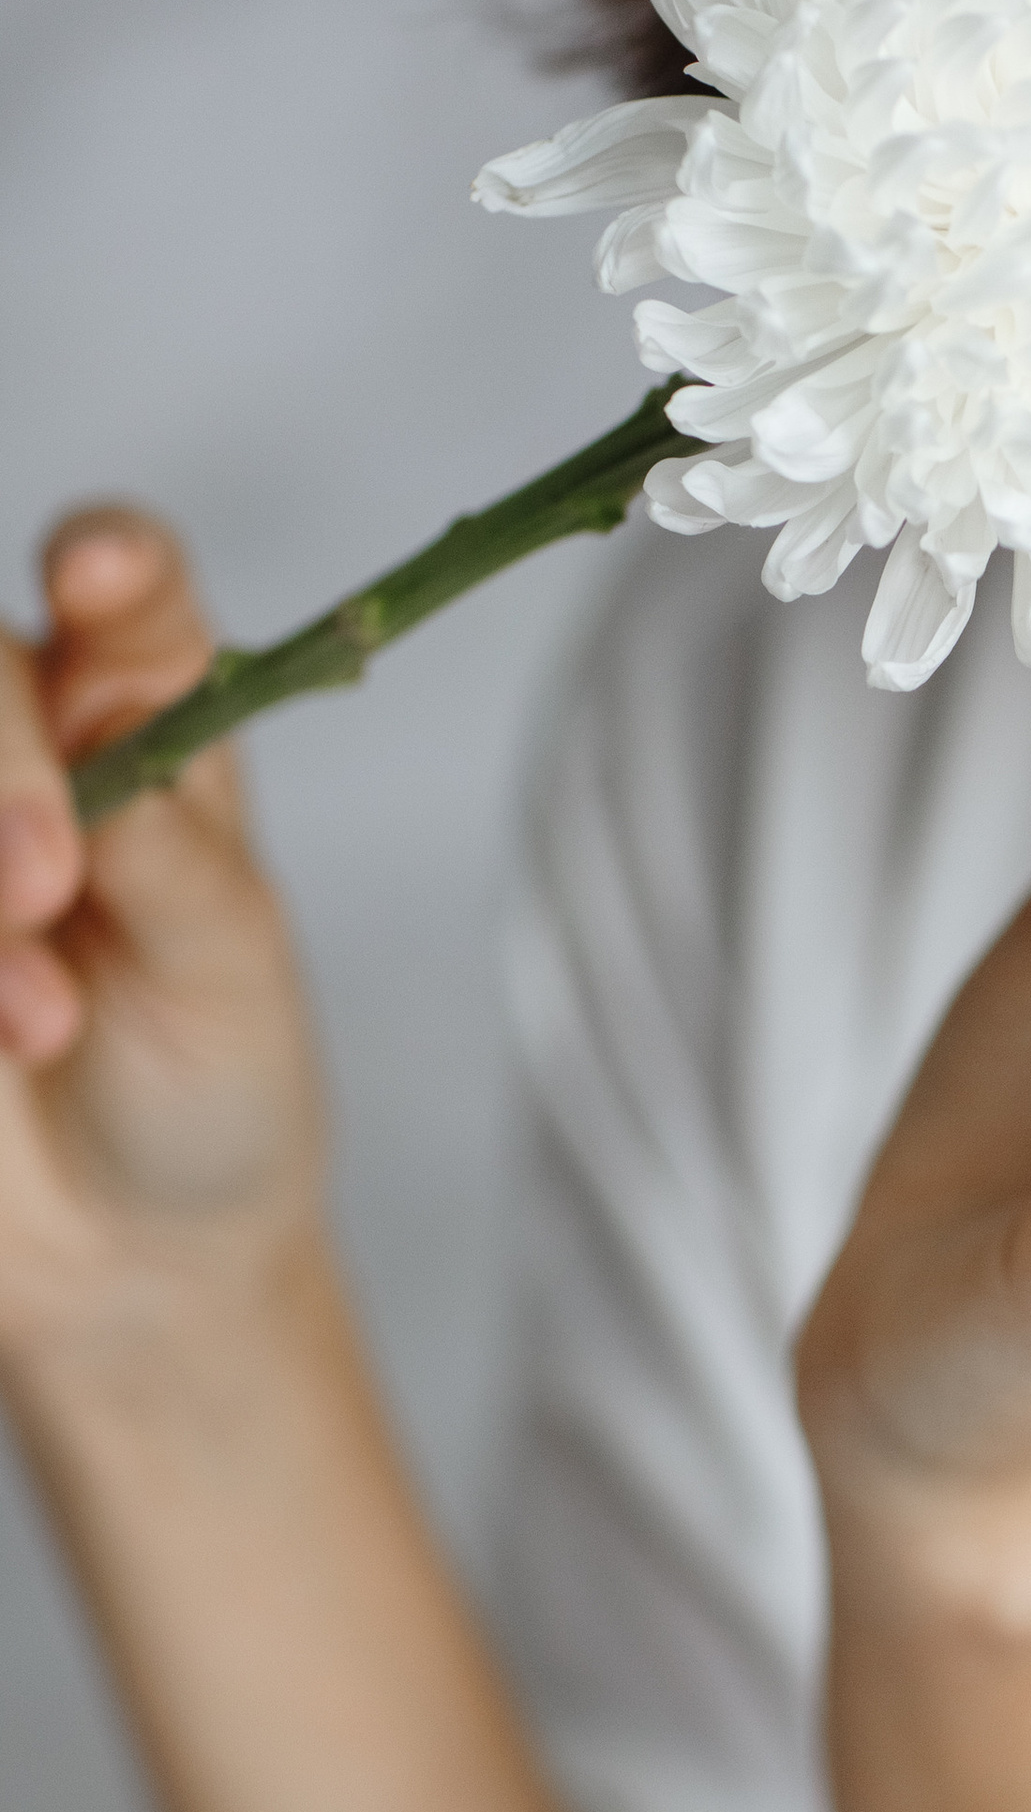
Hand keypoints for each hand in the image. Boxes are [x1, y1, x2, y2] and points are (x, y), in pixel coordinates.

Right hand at [0, 512, 324, 1382]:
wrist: (122, 1253)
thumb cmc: (208, 1086)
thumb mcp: (228, 976)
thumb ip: (176, 861)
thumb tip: (121, 761)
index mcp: (146, 711)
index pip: (123, 583)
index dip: (108, 558)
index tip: (94, 569)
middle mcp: (20, 739)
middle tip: (45, 885)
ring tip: (33, 1024)